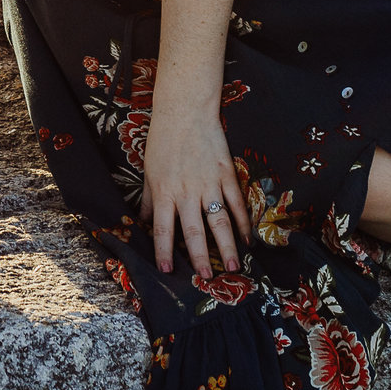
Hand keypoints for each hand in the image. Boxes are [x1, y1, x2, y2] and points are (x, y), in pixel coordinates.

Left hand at [143, 106, 244, 281]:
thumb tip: (142, 222)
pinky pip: (237, 203)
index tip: (168, 270)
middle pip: (194, 231)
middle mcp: (186, 191)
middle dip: (200, 257)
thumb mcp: (149, 169)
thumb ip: (148, 198)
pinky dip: (244, 222)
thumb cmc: (163, 140)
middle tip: (206, 279)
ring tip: (235, 267)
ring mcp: (209, 183)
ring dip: (228, 246)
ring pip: (219, 221)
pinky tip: (249, 239)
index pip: (163, 228)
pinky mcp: (227, 174)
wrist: (185, 110)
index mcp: (164, 191)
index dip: (164, 251)